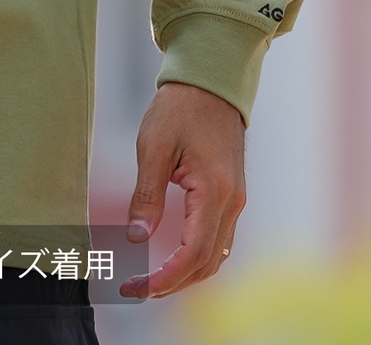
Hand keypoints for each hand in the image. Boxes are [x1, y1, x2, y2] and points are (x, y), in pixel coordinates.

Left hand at [119, 81, 244, 298]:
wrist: (210, 83)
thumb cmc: (180, 109)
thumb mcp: (154, 146)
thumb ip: (147, 195)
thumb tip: (136, 238)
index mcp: (214, 192)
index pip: (192, 254)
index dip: (165, 278)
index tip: (137, 288)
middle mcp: (232, 203)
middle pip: (207, 264)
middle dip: (172, 284)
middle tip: (135, 289)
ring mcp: (235, 201)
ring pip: (215, 256)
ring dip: (185, 275)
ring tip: (149, 279)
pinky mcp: (231, 196)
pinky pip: (218, 239)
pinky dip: (196, 257)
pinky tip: (171, 258)